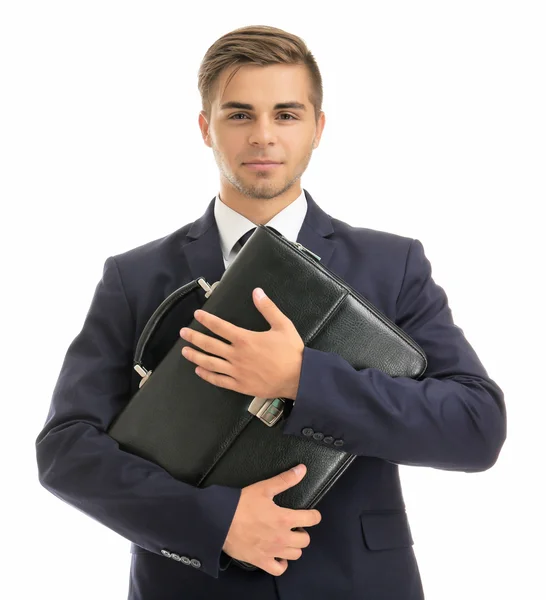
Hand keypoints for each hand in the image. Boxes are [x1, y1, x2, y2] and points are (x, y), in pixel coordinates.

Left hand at [179, 287, 303, 399]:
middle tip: (183, 333)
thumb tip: (257, 291)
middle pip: (209, 345)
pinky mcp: (239, 385)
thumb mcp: (282, 325)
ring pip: (210, 363)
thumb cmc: (291, 351)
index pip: (220, 327)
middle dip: (194, 337)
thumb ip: (268, 308)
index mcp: (244, 339)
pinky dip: (207, 375)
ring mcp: (236, 371)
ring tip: (185, 352)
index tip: (197, 315)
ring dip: (196, 356)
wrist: (299, 377)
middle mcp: (236, 355)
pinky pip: (219, 380)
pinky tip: (199, 371)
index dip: (207, 320)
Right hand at [222, 464, 321, 575]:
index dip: (314, 515)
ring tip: (286, 537)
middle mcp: (282, 538)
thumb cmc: (242, 503)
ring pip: (295, 554)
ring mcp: (272, 552)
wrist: (220, 521)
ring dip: (294, 546)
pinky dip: (281, 563)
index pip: (311, 519)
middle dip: (303, 531)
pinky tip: (278, 555)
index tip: (312, 514)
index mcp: (285, 519)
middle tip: (294, 525)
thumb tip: (302, 469)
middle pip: (305, 540)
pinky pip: (279, 570)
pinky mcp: (261, 562)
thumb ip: (285, 480)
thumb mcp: (264, 488)